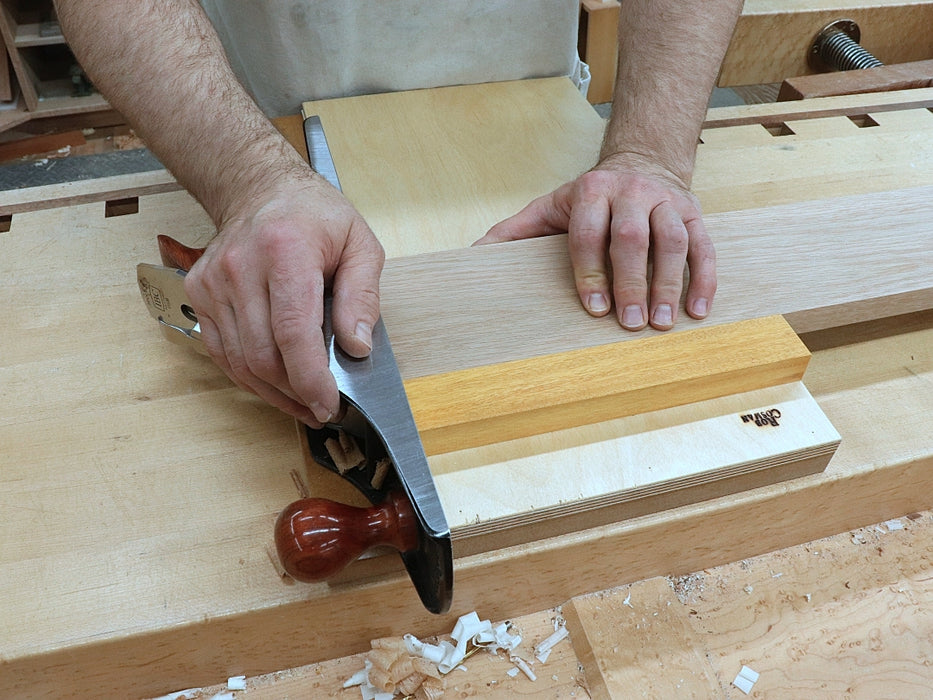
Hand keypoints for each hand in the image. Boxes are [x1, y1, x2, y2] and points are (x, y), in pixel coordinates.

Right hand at [183, 175, 384, 424]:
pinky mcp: (199, 293)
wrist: (259, 188)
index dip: (310, 378)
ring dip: (273, 392)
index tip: (328, 403)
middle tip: (321, 408)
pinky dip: (249, 376)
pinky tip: (275, 385)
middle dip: (295, 392)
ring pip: (239, 361)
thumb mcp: (360, 244)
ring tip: (303, 403)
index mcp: (285, 251)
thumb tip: (357, 346)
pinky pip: (222, 351)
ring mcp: (213, 282)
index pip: (293, 331)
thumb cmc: (314, 216)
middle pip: (263, 354)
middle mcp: (240, 267)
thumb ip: (364, 296)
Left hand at [475, 154, 715, 330]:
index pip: (588, 233)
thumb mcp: (549, 206)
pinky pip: (703, 246)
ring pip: (672, 242)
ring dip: (668, 285)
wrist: (642, 159)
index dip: (590, 272)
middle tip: (629, 323)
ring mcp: (665, 202)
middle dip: (630, 283)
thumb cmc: (590, 197)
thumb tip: (474, 256)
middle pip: (631, 239)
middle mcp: (630, 193)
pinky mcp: (694, 212)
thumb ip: (514, 231)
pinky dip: (703, 279)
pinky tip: (697, 311)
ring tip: (661, 324)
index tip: (594, 308)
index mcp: (591, 192)